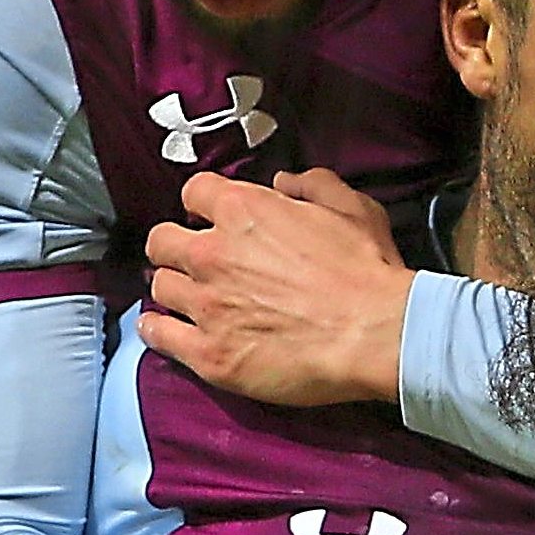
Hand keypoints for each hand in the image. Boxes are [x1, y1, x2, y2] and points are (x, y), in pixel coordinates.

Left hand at [142, 168, 412, 405]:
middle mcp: (212, 254)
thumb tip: (284, 182)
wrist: (377, 334)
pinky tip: (164, 330)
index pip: (194, 192)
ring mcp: (206, 306)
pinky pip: (158, 336)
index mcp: (243, 211)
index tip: (210, 218)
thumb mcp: (353, 207)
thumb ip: (312, 185)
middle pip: (162, 241)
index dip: (203, 204)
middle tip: (196, 262)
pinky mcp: (209, 353)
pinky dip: (157, 331)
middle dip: (176, 248)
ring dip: (173, 290)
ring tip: (187, 299)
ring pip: (160, 288)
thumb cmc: (369, 273)